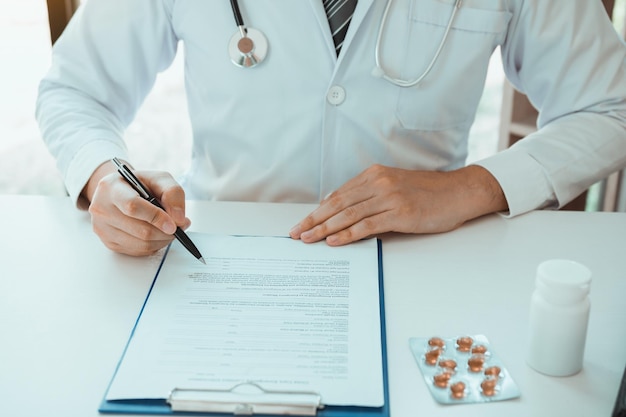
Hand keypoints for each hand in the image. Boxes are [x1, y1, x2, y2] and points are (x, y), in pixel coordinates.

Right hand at [83, 161, 189, 255]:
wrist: (120, 192)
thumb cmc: (139, 184)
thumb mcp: (159, 179)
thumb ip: (172, 193)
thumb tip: (178, 219)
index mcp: (111, 187)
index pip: (132, 206)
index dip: (156, 217)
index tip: (173, 224)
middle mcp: (101, 208)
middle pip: (140, 230)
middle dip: (165, 231)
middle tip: (179, 226)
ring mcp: (103, 228)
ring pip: (141, 244)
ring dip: (162, 240)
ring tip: (170, 229)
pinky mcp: (109, 243)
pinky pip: (138, 251)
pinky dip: (154, 245)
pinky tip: (158, 235)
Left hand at [289, 164, 507, 245]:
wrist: (459, 192)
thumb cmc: (428, 193)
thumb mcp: (394, 187)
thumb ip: (368, 195)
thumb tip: (340, 209)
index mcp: (374, 175)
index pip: (338, 195)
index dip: (318, 211)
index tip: (303, 222)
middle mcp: (379, 183)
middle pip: (338, 204)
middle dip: (314, 220)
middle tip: (296, 233)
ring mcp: (389, 197)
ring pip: (348, 215)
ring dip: (324, 229)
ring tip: (308, 240)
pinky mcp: (400, 213)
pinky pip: (367, 226)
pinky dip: (347, 234)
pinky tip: (333, 241)